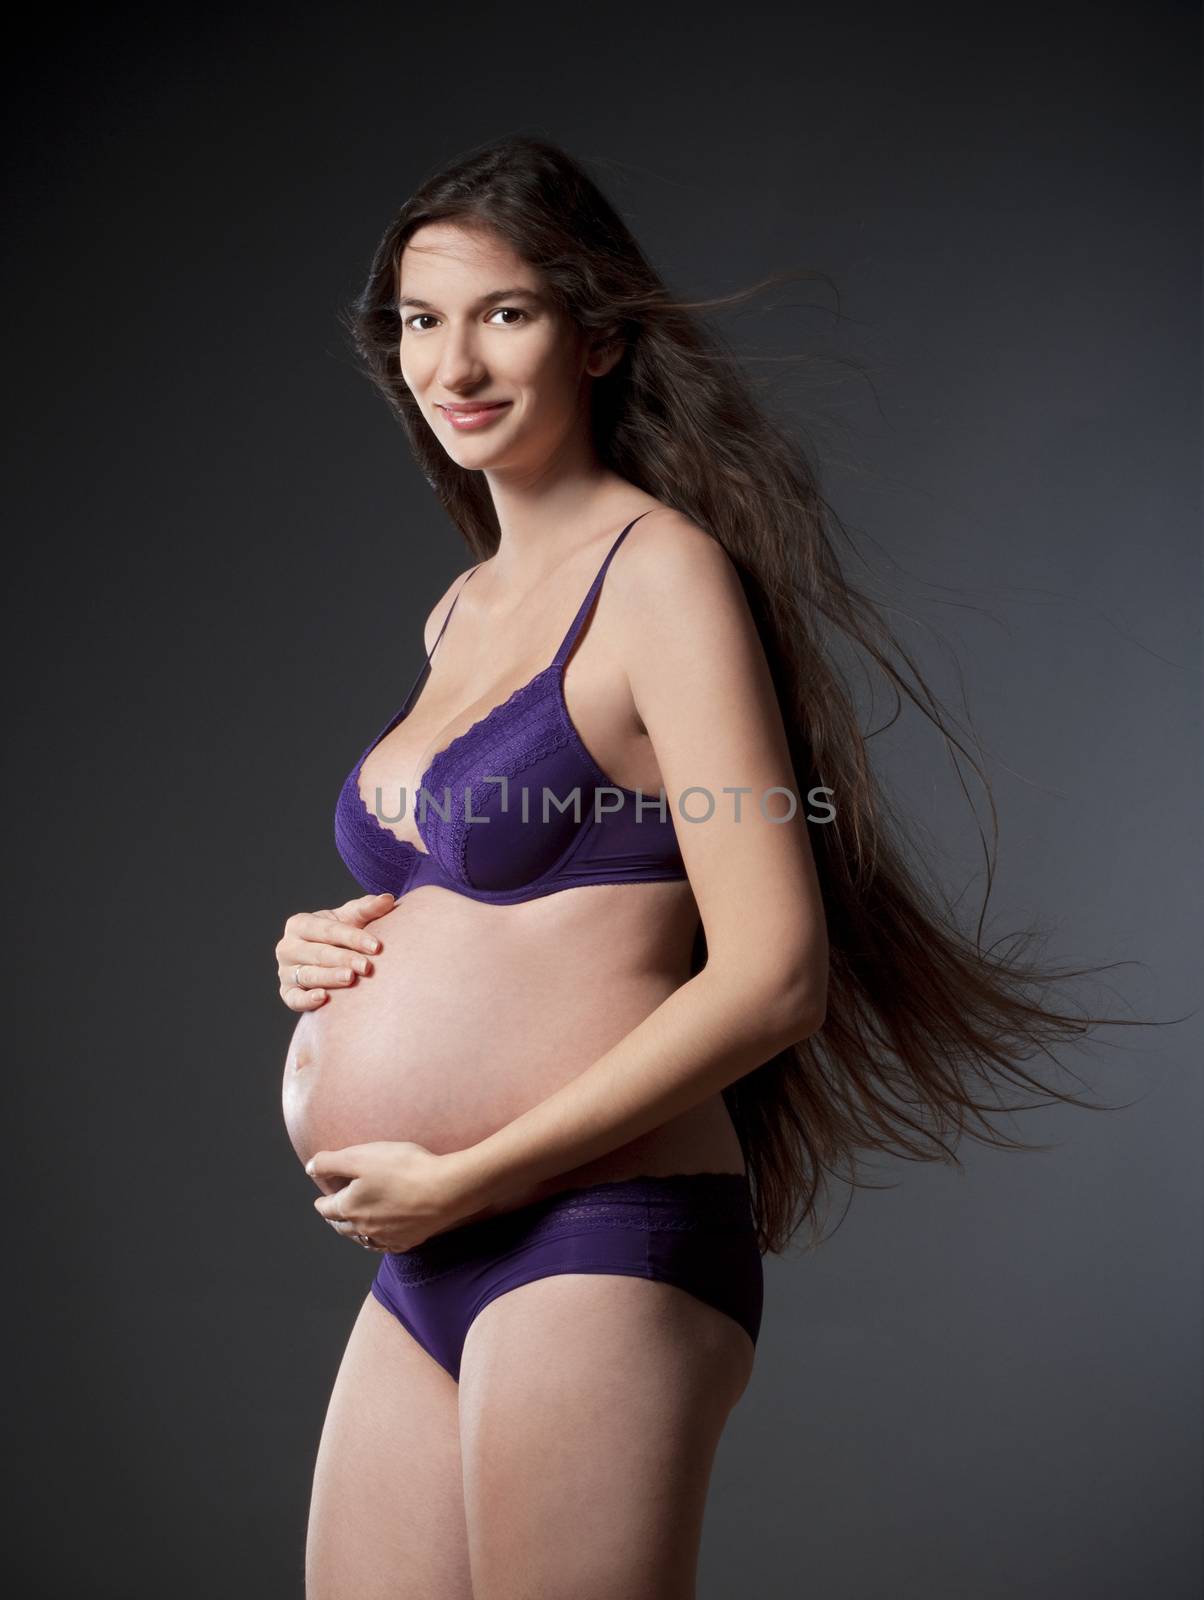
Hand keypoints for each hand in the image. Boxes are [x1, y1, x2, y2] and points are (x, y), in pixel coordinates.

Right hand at [275, 893, 395, 1011]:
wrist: (329, 959)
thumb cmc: (341, 935)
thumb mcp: (351, 919)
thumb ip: (368, 909)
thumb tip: (388, 899)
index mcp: (300, 924)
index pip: (328, 930)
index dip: (353, 937)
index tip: (377, 946)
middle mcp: (288, 947)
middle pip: (318, 953)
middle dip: (344, 959)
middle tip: (367, 967)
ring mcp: (285, 971)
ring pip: (308, 975)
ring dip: (329, 977)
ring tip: (350, 978)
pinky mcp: (287, 993)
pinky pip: (295, 998)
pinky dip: (306, 999)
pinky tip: (323, 998)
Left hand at [307, 1141, 477, 1252]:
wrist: (445, 1190)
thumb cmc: (403, 1169)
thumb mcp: (361, 1156)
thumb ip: (331, 1162)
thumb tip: (310, 1167)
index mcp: (349, 1207)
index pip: (326, 1208)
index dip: (322, 1199)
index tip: (323, 1195)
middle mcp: (364, 1228)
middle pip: (341, 1226)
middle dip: (335, 1217)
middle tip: (335, 1208)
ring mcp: (386, 1238)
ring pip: (361, 1238)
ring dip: (354, 1230)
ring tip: (354, 1222)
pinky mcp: (407, 1241)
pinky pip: (383, 1245)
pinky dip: (376, 1239)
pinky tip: (380, 1234)